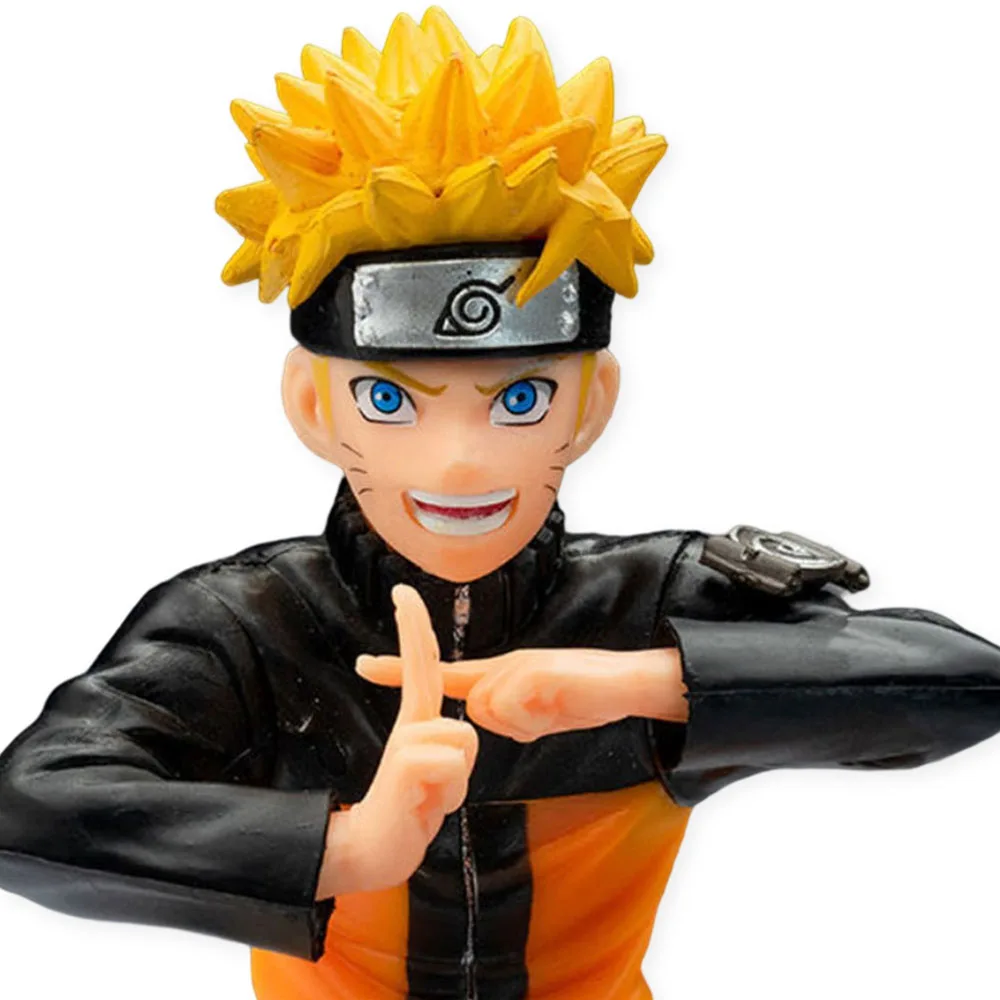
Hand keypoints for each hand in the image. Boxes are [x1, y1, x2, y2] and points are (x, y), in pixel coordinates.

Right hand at [315, 585, 477, 898]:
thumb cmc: (412, 811)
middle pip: (426, 670)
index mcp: (416, 724)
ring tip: (434, 795)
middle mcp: (409, 726)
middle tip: (401, 591)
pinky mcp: (405, 765)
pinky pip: (453, 763)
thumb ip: (445, 748)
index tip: (403, 592)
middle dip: (413, 630)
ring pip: (463, 737)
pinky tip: (426, 806)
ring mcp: (404, 743)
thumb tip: (459, 737)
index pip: (420, 667)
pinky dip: (451, 791)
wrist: (376, 851)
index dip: (413, 628)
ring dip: (460, 776)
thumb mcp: (435, 773)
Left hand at [357, 645, 687, 742]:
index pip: (443, 672)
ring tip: (558, 706)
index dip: (402, 670)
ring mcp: (520, 664)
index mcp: (502, 671)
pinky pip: (513, 705)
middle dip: (505, 711)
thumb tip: (488, 721)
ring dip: (523, 720)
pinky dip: (535, 714)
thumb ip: (512, 713)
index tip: (362, 664)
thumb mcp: (540, 710)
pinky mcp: (536, 671)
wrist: (631, 682)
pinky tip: (561, 703)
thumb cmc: (588, 696)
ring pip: (490, 708)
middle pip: (474, 699)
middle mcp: (505, 663)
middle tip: (536, 699)